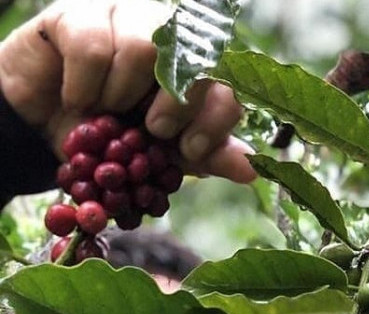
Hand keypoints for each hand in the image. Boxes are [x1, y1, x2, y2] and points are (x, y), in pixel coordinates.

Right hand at [0, 0, 254, 183]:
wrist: (46, 129)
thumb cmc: (114, 139)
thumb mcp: (164, 155)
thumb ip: (205, 156)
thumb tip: (252, 172)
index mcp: (196, 69)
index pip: (228, 82)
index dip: (217, 117)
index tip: (191, 148)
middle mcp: (169, 36)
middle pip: (194, 57)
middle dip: (178, 105)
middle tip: (152, 129)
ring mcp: (126, 17)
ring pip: (144, 48)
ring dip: (123, 95)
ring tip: (108, 110)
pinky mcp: (79, 14)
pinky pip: (93, 47)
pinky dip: (85, 86)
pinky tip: (79, 97)